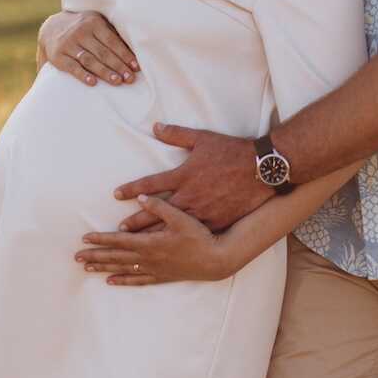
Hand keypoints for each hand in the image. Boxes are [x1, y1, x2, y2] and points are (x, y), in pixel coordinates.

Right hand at [37, 10, 137, 85]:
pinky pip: (72, 67)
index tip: (136, 67)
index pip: (112, 41)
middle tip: (130, 79)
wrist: (50, 28)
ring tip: (117, 82)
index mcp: (93, 22)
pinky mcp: (58, 56)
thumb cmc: (83, 29)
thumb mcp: (95, 24)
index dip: (125, 55)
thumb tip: (136, 50)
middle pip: (103, 52)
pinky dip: (83, 75)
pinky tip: (93, 83)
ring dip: (105, 72)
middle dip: (118, 66)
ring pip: (89, 60)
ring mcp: (68, 43)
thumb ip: (111, 34)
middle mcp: (80, 31)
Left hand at [74, 194, 229, 283]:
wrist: (217, 259)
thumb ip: (159, 206)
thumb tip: (139, 196)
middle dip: (95, 256)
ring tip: (87, 269)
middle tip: (76, 257)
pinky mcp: (162, 276)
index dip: (101, 239)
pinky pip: (137, 280)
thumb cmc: (200, 236)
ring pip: (123, 269)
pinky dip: (123, 280)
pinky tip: (111, 281)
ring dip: (104, 268)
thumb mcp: (181, 216)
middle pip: (116, 257)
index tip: (84, 239)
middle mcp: (149, 258)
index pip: (119, 241)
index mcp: (151, 242)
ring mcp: (154, 269)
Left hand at [113, 123, 270, 231]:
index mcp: (183, 176)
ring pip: (172, 228)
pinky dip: (178, 242)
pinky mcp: (216, 222)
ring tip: (136, 245)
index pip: (150, 184)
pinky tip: (168, 250)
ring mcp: (203, 212)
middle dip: (135, 221)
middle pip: (156, 212)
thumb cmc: (232, 151)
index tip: (116, 194)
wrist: (261, 169)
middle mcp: (189, 196)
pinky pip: (193, 235)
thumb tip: (156, 127)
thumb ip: (176, 134)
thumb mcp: (202, 138)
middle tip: (118, 230)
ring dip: (152, 235)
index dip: (132, 189)